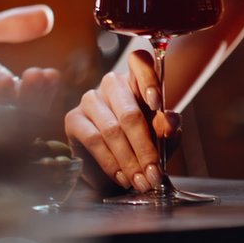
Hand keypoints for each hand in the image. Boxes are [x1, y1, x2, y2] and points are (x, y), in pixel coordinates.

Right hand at [64, 49, 179, 194]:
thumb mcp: (160, 137)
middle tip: (154, 173)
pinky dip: (111, 162)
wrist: (115, 165)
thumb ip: (167, 128)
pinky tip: (121, 176)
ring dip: (129, 160)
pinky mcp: (73, 118)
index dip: (148, 80)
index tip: (157, 105)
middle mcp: (111, 84)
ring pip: (112, 129)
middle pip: (129, 111)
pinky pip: (94, 140)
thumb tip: (169, 121)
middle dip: (144, 148)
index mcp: (136, 79)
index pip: (139, 61)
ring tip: (140, 180)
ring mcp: (90, 99)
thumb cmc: (140, 143)